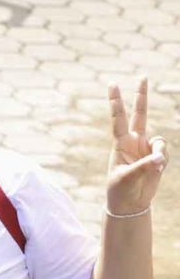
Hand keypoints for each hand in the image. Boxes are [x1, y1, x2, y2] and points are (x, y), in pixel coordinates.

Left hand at [106, 78, 169, 214]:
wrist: (130, 203)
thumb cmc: (121, 190)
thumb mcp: (126, 178)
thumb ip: (143, 166)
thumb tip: (159, 158)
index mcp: (120, 143)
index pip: (118, 118)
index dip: (116, 102)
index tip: (113, 84)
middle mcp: (134, 141)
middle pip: (140, 114)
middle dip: (141, 96)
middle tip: (142, 76)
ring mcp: (147, 147)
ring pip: (160, 140)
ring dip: (159, 153)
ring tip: (153, 166)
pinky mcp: (158, 156)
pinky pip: (165, 152)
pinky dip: (163, 159)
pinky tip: (157, 168)